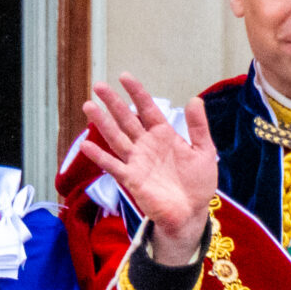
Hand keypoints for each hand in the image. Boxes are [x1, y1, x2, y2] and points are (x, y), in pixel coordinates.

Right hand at [80, 73, 217, 265]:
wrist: (191, 213)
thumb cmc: (198, 183)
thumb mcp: (204, 151)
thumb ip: (198, 126)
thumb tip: (195, 99)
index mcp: (164, 135)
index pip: (147, 108)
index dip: (136, 92)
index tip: (124, 76)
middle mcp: (147, 145)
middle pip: (126, 119)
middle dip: (112, 102)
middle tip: (98, 85)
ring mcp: (137, 161)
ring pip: (116, 137)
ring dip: (102, 122)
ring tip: (88, 106)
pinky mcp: (132, 179)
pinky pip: (113, 165)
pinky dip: (99, 155)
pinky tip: (86, 144)